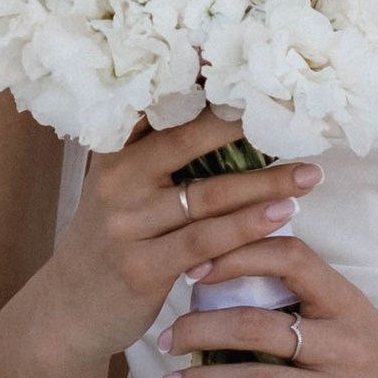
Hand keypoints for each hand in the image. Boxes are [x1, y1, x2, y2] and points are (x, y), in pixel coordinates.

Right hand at [32, 110, 324, 366]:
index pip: (160, 105)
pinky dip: (247, 227)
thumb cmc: (109, 243)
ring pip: (208, 195)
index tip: (247, 65)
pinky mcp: (141, 267)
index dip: (202, 82)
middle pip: (188, 139)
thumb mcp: (119, 190)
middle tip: (294, 116)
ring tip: (308, 175)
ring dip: (265, 183)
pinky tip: (282, 216)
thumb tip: (224, 117)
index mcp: (114, 152)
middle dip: (245, 125)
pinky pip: (205, 242)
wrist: (68, 312)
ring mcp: (127, 224)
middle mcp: (117, 180)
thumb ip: (156, 156)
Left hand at [158, 236, 377, 377]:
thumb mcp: (361, 326)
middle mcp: (350, 347)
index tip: (195, 266)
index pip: (294, 260)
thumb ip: (309, 307)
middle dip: (201, 328)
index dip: (240, 254)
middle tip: (165, 337)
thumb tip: (229, 283)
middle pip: (260, 325)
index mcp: (351, 306)